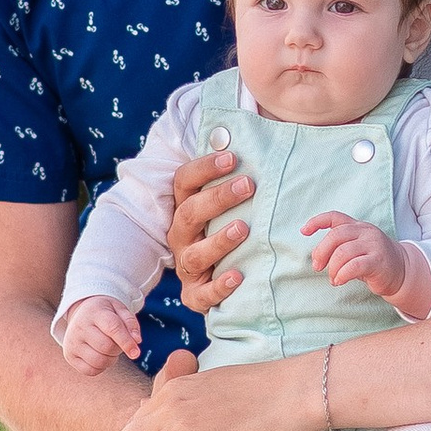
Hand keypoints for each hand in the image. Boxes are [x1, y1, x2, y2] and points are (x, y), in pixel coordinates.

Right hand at [57, 294, 142, 375]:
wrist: (81, 313)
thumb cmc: (104, 313)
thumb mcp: (119, 310)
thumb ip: (130, 323)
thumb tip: (136, 341)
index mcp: (94, 312)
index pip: (113, 328)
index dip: (127, 342)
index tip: (136, 353)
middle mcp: (79, 327)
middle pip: (107, 347)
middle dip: (118, 349)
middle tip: (117, 342)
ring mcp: (72, 342)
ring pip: (99, 361)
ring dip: (110, 359)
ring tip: (108, 349)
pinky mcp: (69, 355)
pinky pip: (90, 370)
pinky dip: (100, 367)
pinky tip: (100, 356)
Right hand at [170, 143, 252, 314]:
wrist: (217, 282)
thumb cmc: (228, 230)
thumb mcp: (227, 206)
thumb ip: (236, 178)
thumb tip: (249, 135)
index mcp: (185, 208)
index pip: (184, 182)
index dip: (205, 168)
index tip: (233, 158)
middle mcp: (181, 235)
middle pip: (190, 213)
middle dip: (218, 198)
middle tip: (248, 185)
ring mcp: (187, 266)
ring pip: (195, 254)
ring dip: (218, 241)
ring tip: (243, 228)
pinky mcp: (195, 295)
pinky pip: (203, 294)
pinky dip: (220, 286)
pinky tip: (239, 276)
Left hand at [303, 211, 425, 313]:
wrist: (402, 271)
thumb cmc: (373, 261)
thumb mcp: (356, 248)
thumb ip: (340, 247)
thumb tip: (317, 256)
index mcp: (358, 226)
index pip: (335, 217)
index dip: (317, 221)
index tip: (304, 231)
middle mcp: (366, 232)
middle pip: (335, 236)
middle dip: (321, 252)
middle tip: (318, 266)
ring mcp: (373, 245)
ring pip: (343, 252)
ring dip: (332, 268)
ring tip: (333, 278)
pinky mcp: (378, 261)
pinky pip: (354, 266)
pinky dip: (342, 274)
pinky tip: (339, 281)